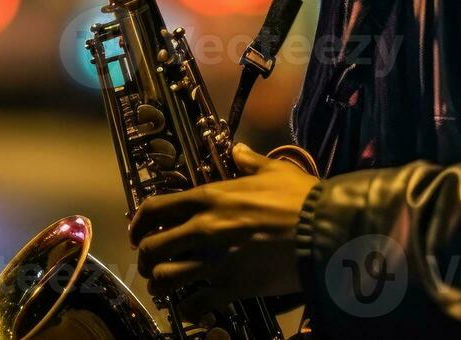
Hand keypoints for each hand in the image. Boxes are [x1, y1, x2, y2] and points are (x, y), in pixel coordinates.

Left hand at [127, 143, 319, 322]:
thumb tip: (239, 151)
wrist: (324, 230)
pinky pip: (195, 305)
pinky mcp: (231, 287)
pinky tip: (192, 307)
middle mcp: (203, 228)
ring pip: (165, 279)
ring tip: (165, 288)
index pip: (154, 208)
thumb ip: (249, 161)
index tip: (137, 232)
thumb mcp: (273, 170)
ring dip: (161, 285)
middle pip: (152, 248)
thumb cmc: (300, 198)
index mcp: (208, 197)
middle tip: (150, 264)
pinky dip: (189, 309)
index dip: (138, 223)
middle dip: (145, 258)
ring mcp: (214, 260)